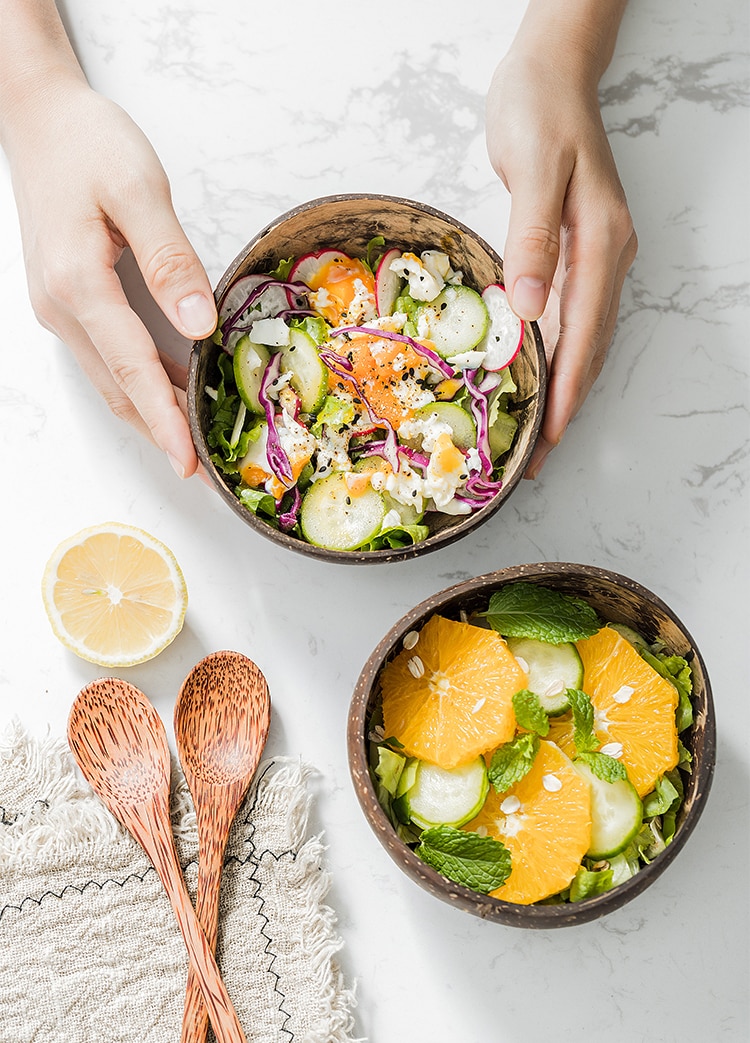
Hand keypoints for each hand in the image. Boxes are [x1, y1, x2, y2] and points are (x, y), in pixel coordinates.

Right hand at [4, 78, 216, 476]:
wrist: (40, 117)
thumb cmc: (88, 143)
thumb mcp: (138, 189)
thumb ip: (169, 259)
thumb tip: (197, 324)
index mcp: (78, 283)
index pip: (131, 369)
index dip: (164, 420)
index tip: (189, 461)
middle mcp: (61, 307)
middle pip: (117, 388)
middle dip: (160, 431)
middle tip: (202, 468)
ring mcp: (60, 308)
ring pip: (110, 379)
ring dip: (149, 413)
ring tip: (193, 442)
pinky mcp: (68, 300)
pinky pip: (106, 358)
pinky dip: (138, 384)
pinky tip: (170, 391)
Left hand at [486, 42, 636, 477]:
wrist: (552, 71)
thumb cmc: (539, 112)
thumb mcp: (535, 170)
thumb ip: (532, 239)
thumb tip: (528, 310)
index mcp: (600, 243)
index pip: (585, 335)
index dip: (568, 392)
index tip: (551, 439)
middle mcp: (607, 256)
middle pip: (591, 348)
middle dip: (566, 406)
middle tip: (538, 458)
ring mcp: (597, 255)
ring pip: (585, 338)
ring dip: (564, 387)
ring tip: (539, 433)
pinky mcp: (579, 249)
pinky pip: (573, 317)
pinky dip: (558, 354)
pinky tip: (540, 375)